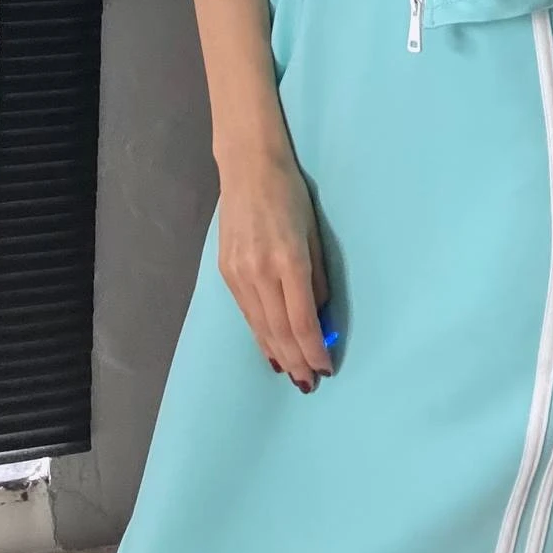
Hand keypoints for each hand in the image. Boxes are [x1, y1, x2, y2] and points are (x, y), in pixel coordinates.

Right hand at [216, 142, 333, 390]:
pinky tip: (270, 350)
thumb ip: (317, 278)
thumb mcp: (313, 233)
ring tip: (292, 375)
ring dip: (277, 354)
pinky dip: (260, 335)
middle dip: (296, 360)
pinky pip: (246, 313)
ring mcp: (239, 273)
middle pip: (280, 330)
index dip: (314, 350)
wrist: (247, 168)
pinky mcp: (225, 272)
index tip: (326, 369)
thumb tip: (319, 317)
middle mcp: (260, 272)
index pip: (302, 320)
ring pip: (260, 326)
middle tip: (310, 384)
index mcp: (289, 260)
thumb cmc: (290, 194)